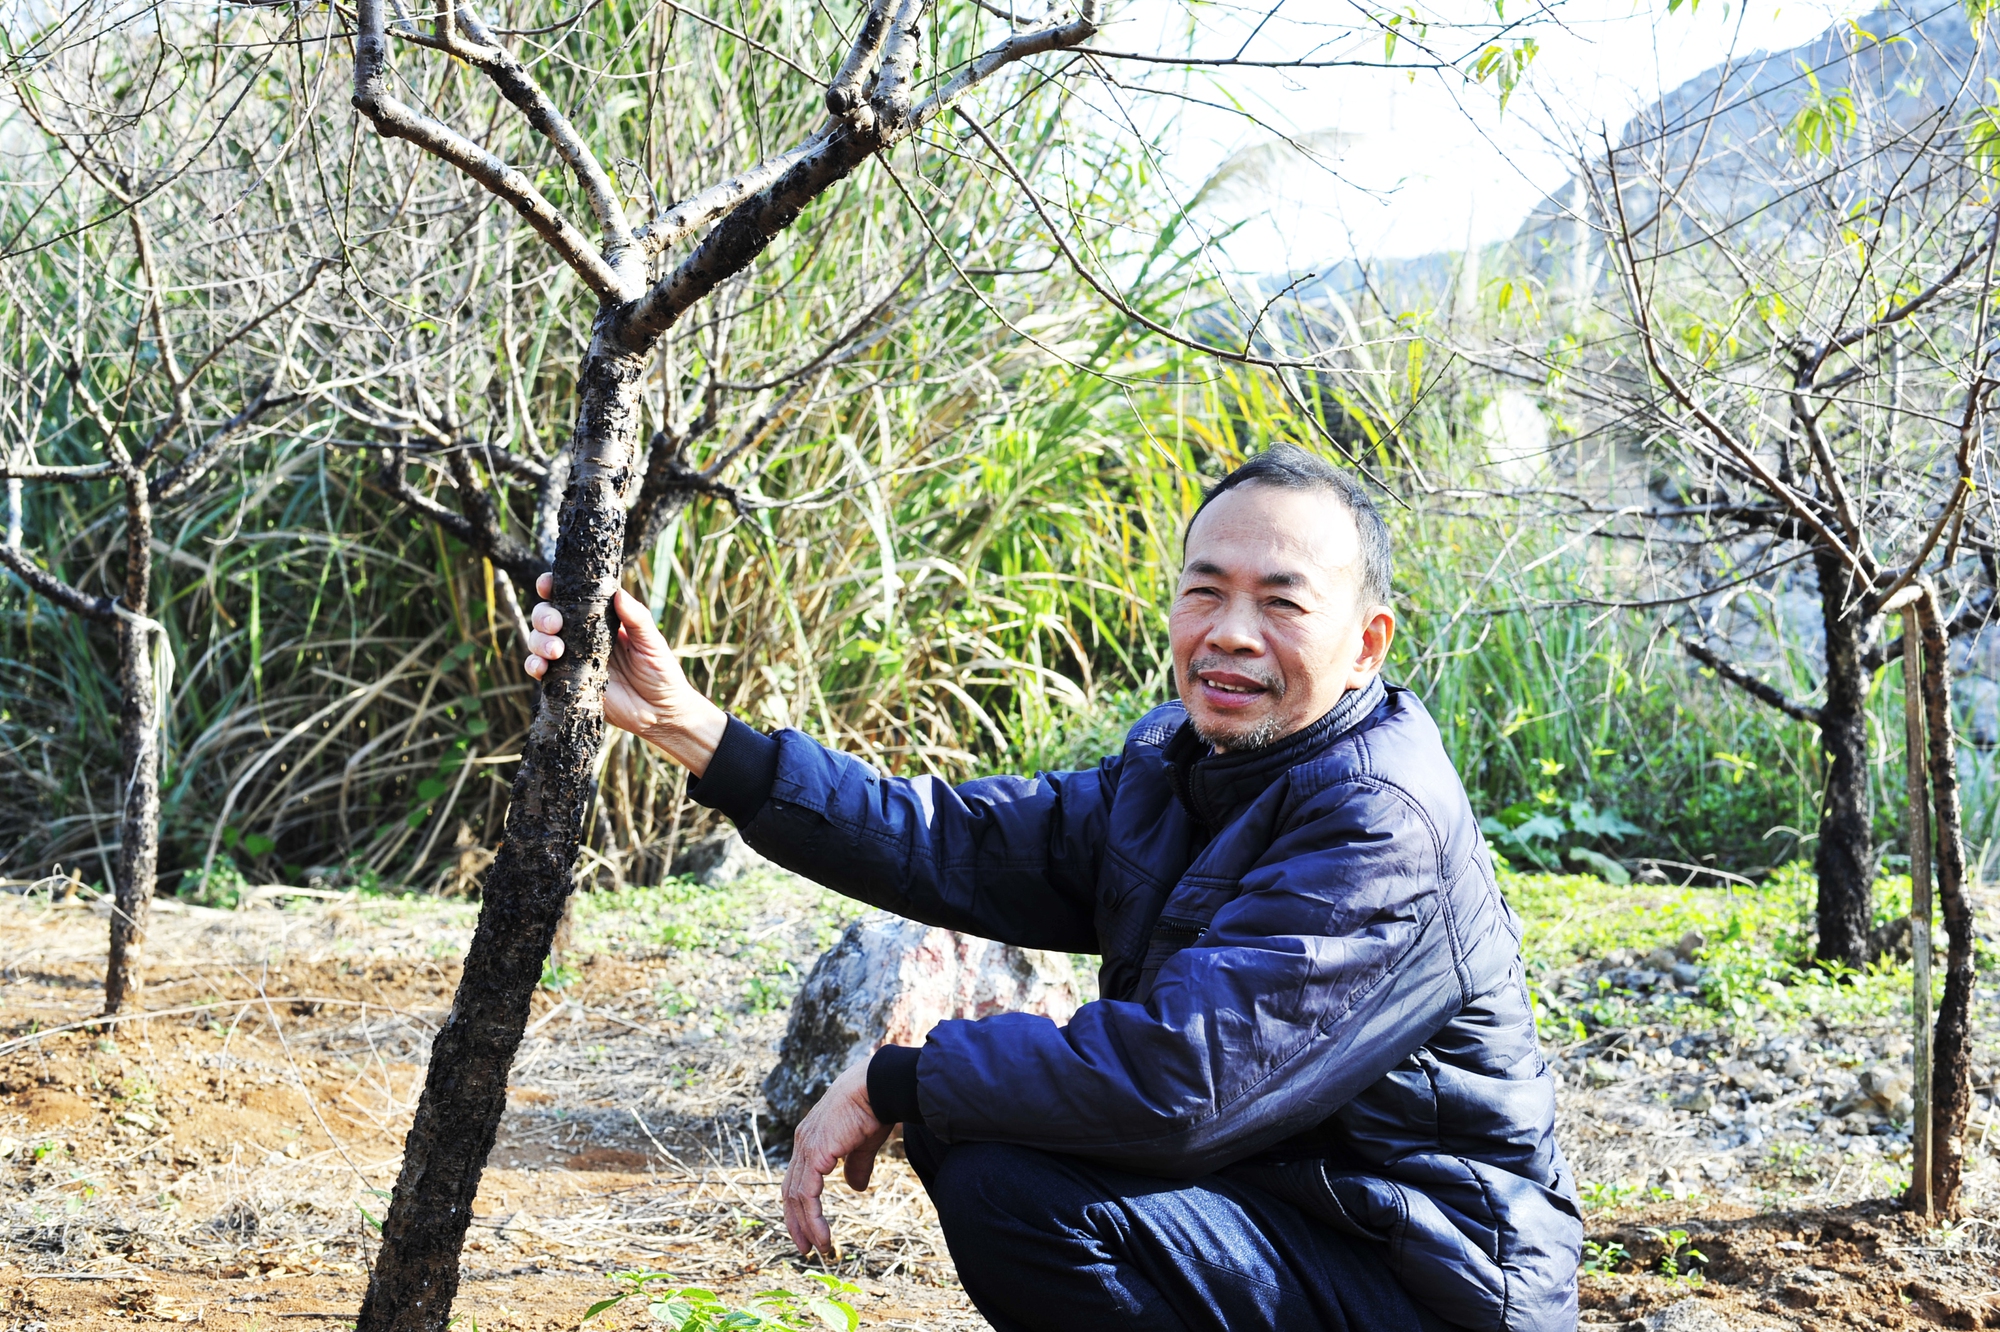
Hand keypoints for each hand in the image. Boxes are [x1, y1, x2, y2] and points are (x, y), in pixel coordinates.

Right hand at [523, 572, 727, 774]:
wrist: (660, 713)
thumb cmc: (661, 673)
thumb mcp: (652, 642)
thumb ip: (637, 618)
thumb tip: (618, 593)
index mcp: (601, 620)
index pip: (571, 597)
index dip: (553, 587)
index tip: (547, 585)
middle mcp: (581, 637)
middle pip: (547, 616)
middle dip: (543, 616)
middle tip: (555, 625)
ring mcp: (572, 660)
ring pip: (539, 641)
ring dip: (539, 641)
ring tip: (556, 651)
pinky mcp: (567, 683)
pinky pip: (540, 671)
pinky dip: (534, 666)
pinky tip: (541, 667)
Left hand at [782, 1057, 892, 1257]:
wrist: (878, 1086)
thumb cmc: (873, 1107)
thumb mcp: (862, 1143)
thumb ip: (856, 1165)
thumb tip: (856, 1187)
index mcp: (811, 1138)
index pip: (798, 1177)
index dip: (801, 1204)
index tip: (809, 1227)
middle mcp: (803, 1143)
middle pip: (790, 1191)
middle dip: (796, 1221)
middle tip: (805, 1247)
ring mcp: (806, 1148)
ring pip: (797, 1197)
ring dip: (806, 1227)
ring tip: (818, 1248)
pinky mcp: (815, 1155)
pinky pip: (807, 1196)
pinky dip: (812, 1219)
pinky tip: (823, 1236)